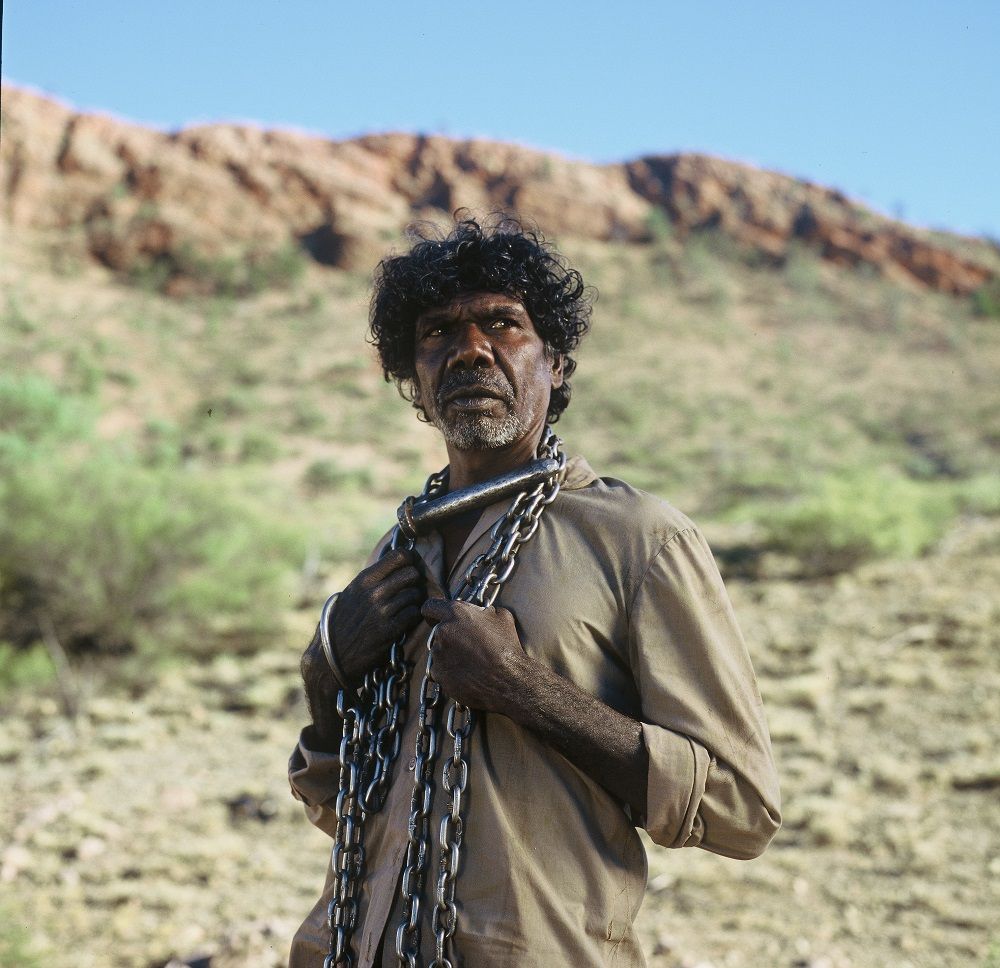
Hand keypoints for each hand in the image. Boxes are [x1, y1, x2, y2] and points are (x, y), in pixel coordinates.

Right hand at [301, 549, 424, 733]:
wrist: (331, 657)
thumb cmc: (343, 622)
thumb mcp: (352, 593)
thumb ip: (372, 579)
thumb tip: (398, 561)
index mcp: (364, 579)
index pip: (399, 555)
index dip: (410, 560)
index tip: (410, 566)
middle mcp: (373, 592)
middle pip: (412, 573)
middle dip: (414, 581)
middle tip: (410, 589)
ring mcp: (382, 611)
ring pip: (415, 594)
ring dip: (414, 601)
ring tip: (405, 607)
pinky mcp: (389, 630)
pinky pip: (413, 614)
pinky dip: (412, 616)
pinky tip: (404, 620)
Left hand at [420, 598, 527, 712]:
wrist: (508, 680)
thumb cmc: (507, 647)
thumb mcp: (503, 617)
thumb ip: (486, 611)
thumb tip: (484, 613)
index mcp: (456, 613)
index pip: (430, 607)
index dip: (433, 613)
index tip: (436, 619)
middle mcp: (442, 630)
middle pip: (438, 632)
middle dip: (450, 637)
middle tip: (467, 646)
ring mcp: (438, 654)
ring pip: (439, 652)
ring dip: (450, 655)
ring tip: (471, 663)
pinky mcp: (438, 674)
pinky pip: (440, 670)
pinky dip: (450, 673)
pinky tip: (467, 675)